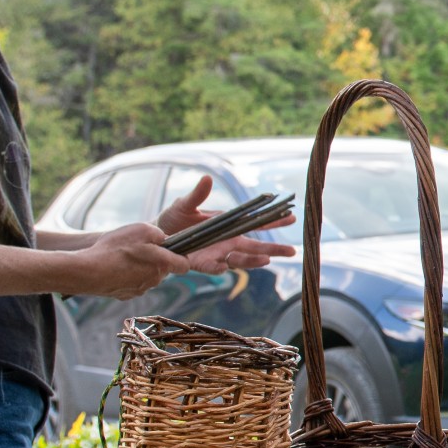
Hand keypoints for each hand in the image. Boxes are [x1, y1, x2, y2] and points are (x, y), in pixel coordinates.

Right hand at [70, 223, 188, 298]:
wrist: (86, 271)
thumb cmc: (115, 249)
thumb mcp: (142, 229)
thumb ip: (159, 234)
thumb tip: (165, 239)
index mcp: (163, 265)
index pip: (184, 265)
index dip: (180, 255)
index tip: (171, 248)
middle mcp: (155, 280)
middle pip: (163, 269)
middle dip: (155, 259)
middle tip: (138, 248)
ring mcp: (140, 289)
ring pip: (147, 276)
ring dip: (140, 267)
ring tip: (123, 256)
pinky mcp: (125, 295)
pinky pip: (132, 283)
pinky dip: (126, 275)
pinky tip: (114, 267)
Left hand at [155, 176, 297, 272]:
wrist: (154, 238)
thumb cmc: (173, 219)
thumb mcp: (185, 204)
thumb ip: (197, 195)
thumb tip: (208, 179)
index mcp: (229, 225)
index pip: (256, 224)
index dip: (273, 222)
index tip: (292, 217)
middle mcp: (227, 241)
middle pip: (256, 246)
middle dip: (274, 249)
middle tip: (293, 251)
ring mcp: (216, 254)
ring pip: (240, 260)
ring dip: (252, 260)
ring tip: (266, 260)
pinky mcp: (201, 264)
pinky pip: (214, 268)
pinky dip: (221, 267)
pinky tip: (227, 265)